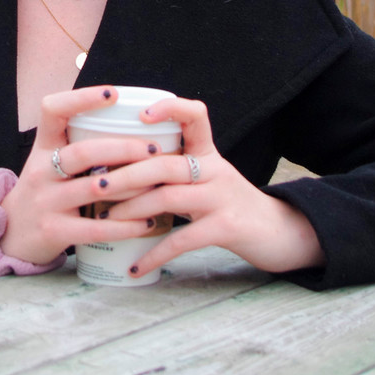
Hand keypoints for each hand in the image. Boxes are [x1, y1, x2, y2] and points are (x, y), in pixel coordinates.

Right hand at [0, 86, 163, 265]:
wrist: (10, 236)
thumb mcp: (48, 162)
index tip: (113, 94)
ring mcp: (46, 202)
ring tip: (158, 183)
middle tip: (153, 148)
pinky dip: (125, 226)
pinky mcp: (53, 232)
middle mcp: (41, 171)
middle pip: (83, 152)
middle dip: (123, 149)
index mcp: (42, 147)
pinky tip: (146, 222)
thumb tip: (127, 122)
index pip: (53, 110)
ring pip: (95, 189)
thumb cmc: (44, 191)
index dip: (82, 98)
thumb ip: (77, 144)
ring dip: (132, 185)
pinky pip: (95, 229)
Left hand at [101, 96, 325, 278]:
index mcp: (208, 153)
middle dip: (126, 173)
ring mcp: (222, 198)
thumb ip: (175, 169)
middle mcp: (216, 169)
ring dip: (132, 209)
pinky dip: (155, 253)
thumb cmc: (230, 204)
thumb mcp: (207, 178)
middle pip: (165, 162)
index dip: (170, 109)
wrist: (279, 233)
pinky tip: (135, 266)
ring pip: (169, 196)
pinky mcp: (227, 227)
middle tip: (95, 183)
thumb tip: (119, 169)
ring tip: (105, 219)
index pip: (195, 116)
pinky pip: (183, 239)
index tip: (140, 115)